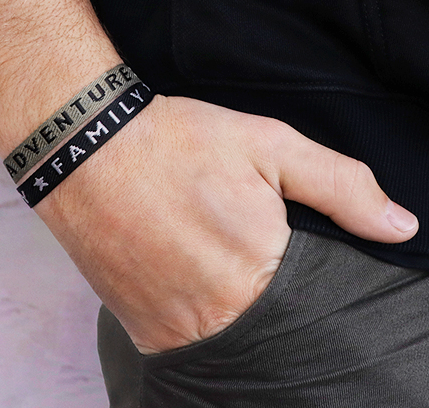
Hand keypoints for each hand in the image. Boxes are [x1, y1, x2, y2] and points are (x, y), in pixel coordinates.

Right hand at [35, 95, 417, 353]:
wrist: (87, 150)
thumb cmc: (178, 143)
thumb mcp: (269, 145)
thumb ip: (340, 187)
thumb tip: (400, 226)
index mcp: (261, 268)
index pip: (316, 307)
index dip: (304, 277)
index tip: (280, 250)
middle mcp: (218, 312)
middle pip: (271, 326)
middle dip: (266, 290)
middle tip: (235, 245)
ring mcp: (173, 327)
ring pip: (229, 338)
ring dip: (229, 305)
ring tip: (208, 256)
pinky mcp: (139, 328)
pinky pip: (188, 341)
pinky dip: (197, 314)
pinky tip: (187, 273)